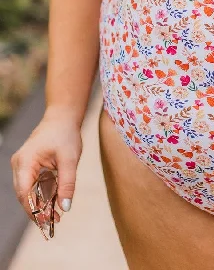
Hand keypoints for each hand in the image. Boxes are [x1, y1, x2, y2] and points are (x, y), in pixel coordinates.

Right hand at [11, 107, 82, 224]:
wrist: (63, 117)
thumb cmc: (65, 134)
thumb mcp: (70, 159)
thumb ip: (67, 184)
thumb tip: (65, 208)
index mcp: (25, 161)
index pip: (24, 193)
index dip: (34, 210)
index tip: (48, 221)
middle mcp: (19, 164)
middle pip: (24, 194)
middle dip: (38, 210)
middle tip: (55, 221)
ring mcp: (22, 165)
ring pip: (28, 191)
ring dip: (40, 203)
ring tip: (56, 215)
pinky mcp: (28, 165)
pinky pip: (32, 184)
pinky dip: (42, 193)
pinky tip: (54, 201)